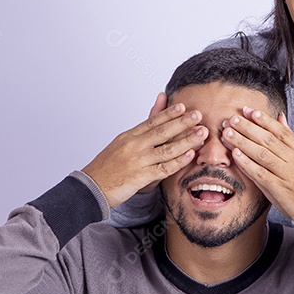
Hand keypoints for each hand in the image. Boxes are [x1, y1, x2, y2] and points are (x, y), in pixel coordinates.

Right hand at [82, 94, 206, 208]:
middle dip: (182, 122)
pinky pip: (164, 168)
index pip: (152, 121)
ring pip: (167, 148)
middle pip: (162, 131)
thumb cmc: (107, 167)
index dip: (168, 113)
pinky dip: (178, 161)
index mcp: (128, 136)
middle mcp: (134, 145)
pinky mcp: (141, 176)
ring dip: (186, 140)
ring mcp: (138, 161)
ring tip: (201, 134)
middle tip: (198, 115)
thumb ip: (138, 132)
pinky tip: (190, 155)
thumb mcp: (120, 144)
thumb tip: (144, 124)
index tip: (183, 106)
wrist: (91, 187)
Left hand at [222, 107, 293, 226]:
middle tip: (232, 118)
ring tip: (227, 132)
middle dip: (248, 127)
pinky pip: (260, 174)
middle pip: (268, 139)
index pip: (281, 131)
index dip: (263, 120)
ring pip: (262, 153)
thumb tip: (282, 120)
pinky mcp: (281, 189)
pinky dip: (247, 163)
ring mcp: (288, 174)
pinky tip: (235, 155)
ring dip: (242, 142)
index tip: (248, 111)